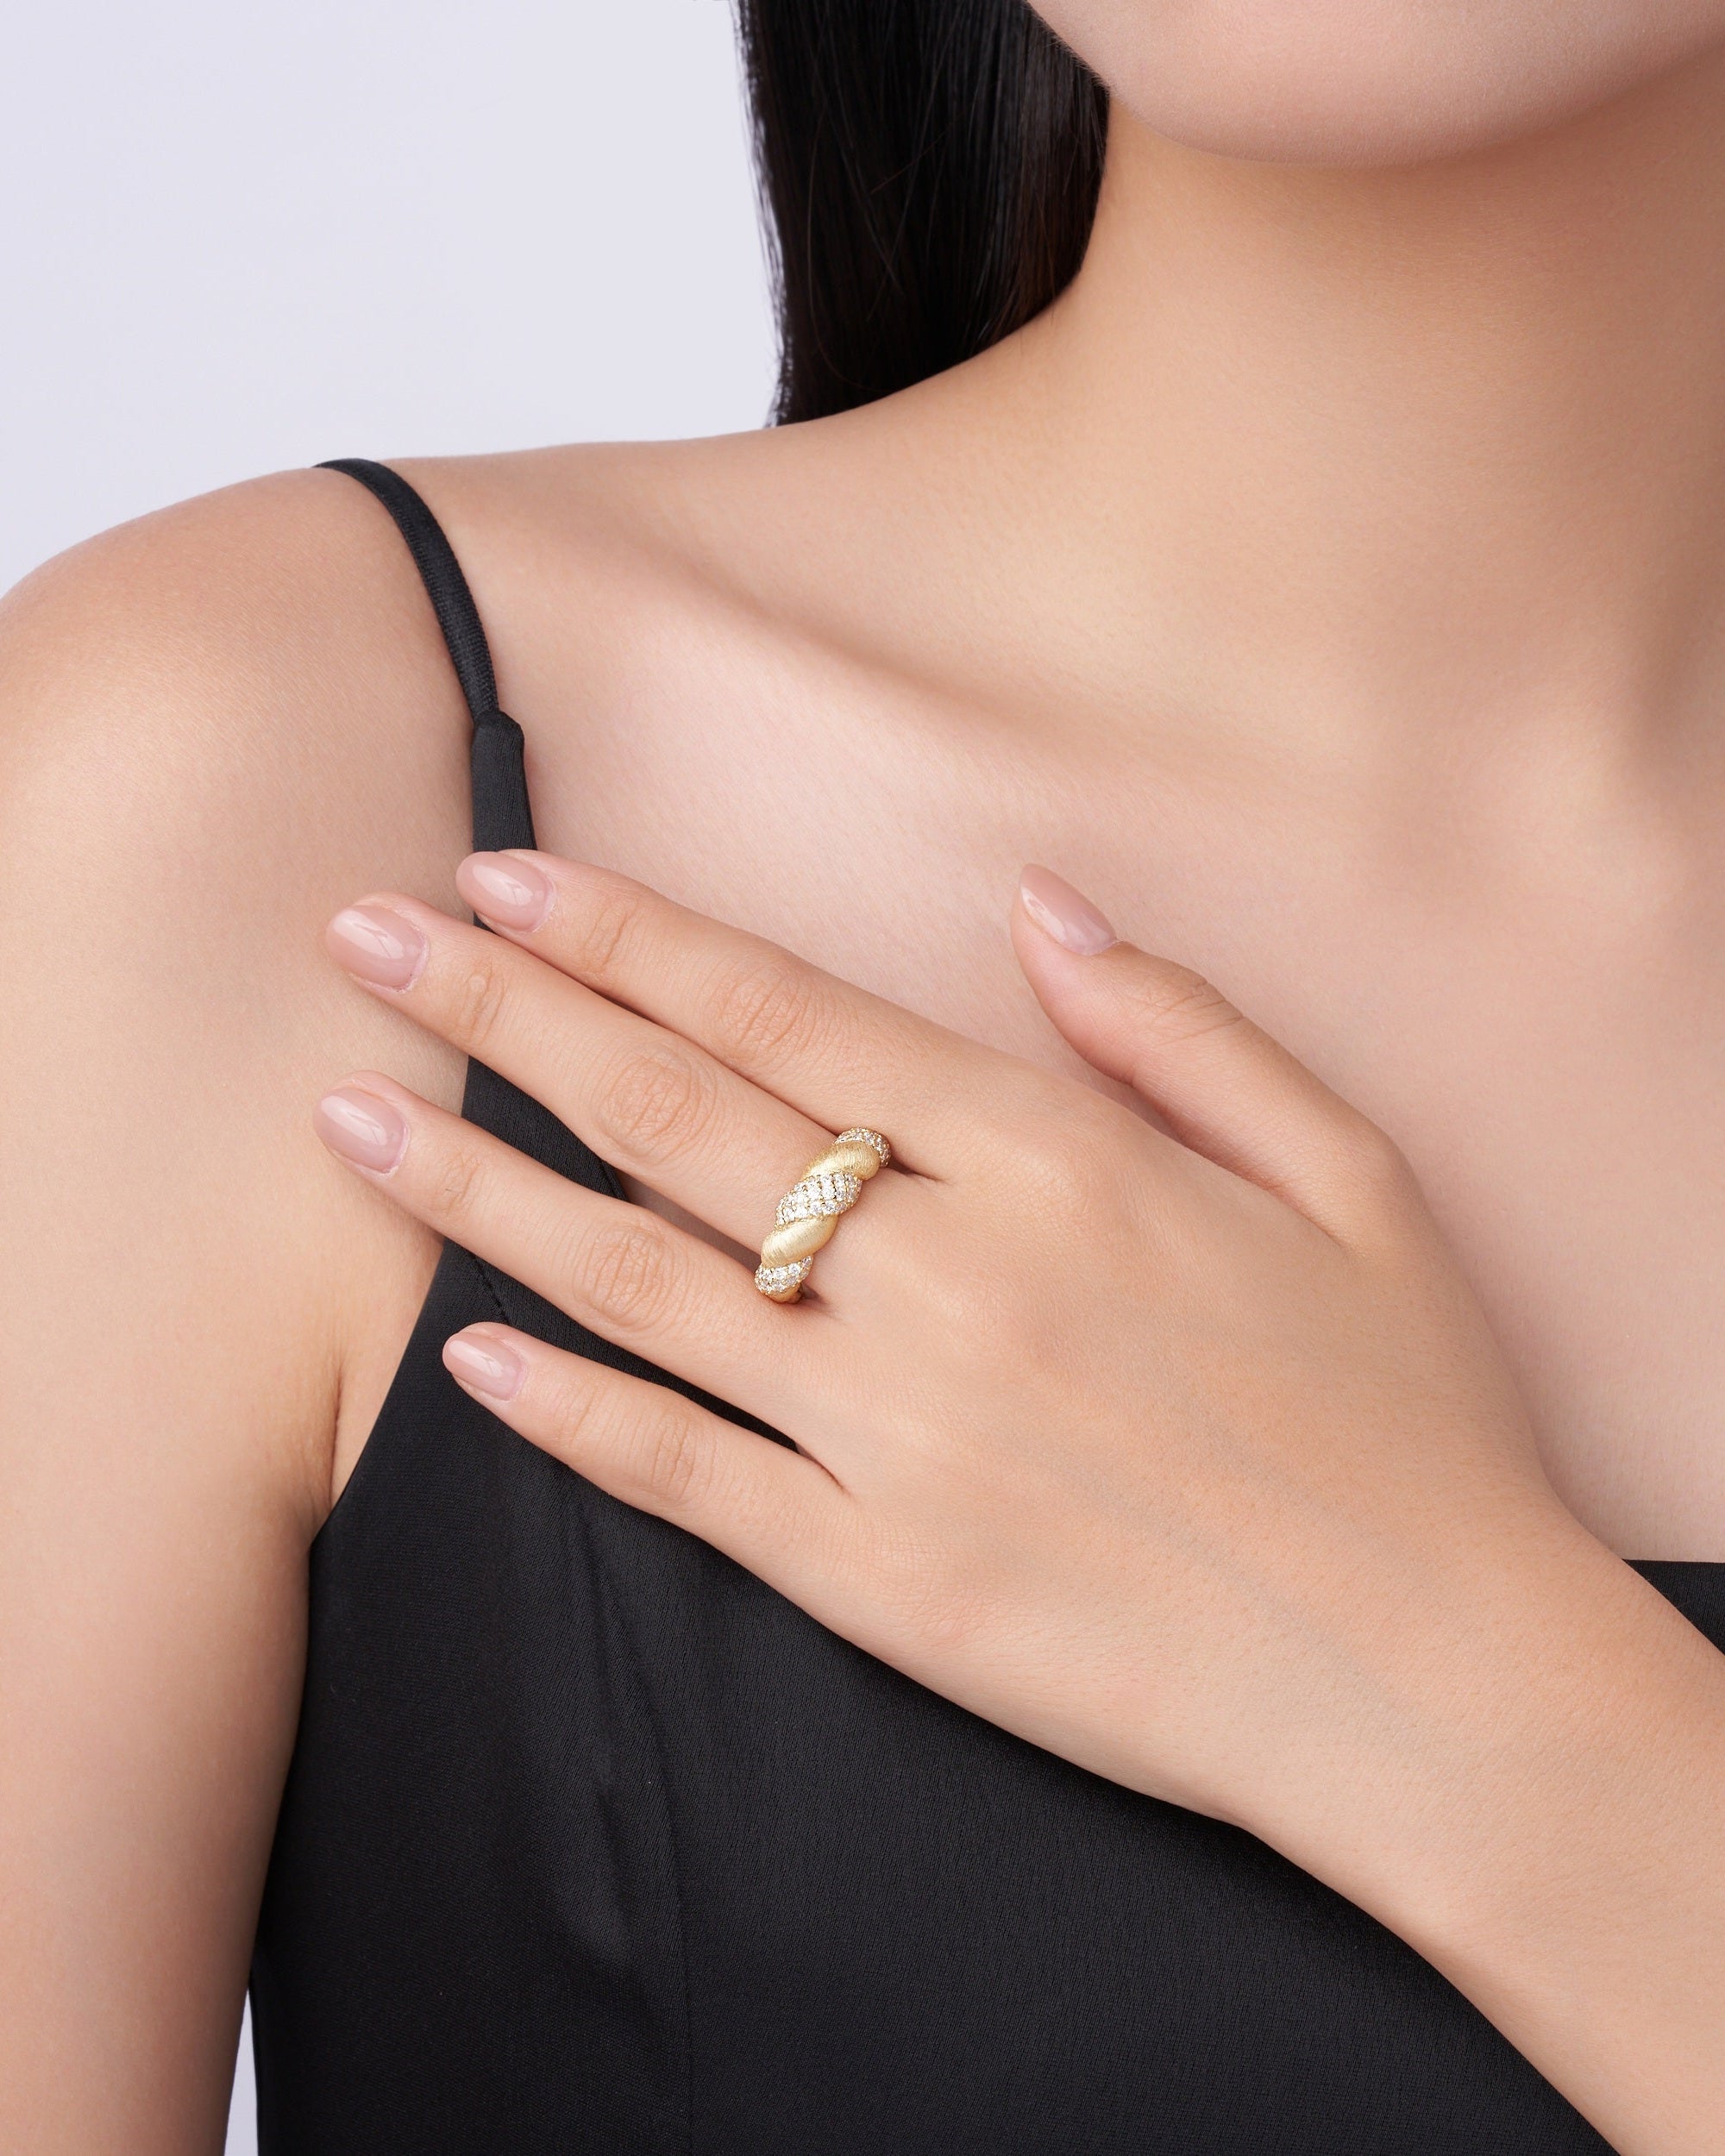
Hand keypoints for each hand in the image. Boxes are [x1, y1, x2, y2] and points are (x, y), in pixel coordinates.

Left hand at [313, 853, 1582, 1890]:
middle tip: (363, 937)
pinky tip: (469, 1357)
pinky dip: (569, 1413)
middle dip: (502, 1011)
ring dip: (478, 1191)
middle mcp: (951, 1278)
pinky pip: (687, 1474)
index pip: (783, 1012)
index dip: (628, 936)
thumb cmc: (1406, 1417)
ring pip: (641, 1282)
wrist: (1436, 1678)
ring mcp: (899, 1434)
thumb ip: (1179, 1026)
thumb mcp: (1348, 1172)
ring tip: (346, 1117)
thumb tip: (1037, 906)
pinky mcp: (880, 1579)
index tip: (506, 875)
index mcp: (1057, 1161)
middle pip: (675, 1115)